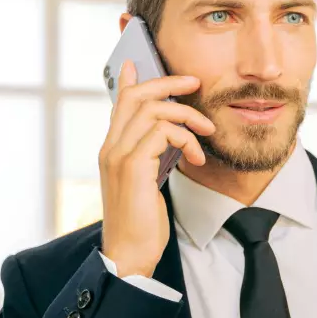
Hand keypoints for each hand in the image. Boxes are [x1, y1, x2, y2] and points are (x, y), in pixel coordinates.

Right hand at [99, 61, 215, 277]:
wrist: (129, 254)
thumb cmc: (141, 223)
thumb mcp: (146, 182)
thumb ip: (151, 156)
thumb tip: (167, 138)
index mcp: (112, 149)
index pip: (120, 102)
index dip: (133, 79)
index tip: (140, 62)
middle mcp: (110, 147)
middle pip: (135, 95)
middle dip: (169, 83)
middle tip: (195, 84)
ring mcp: (118, 156)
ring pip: (152, 110)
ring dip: (187, 116)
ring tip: (205, 133)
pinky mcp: (132, 167)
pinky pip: (161, 132)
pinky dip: (185, 138)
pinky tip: (196, 158)